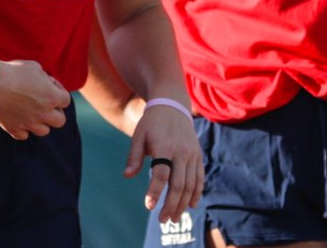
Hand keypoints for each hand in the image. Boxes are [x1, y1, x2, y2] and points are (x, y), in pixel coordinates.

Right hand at [0, 59, 71, 139]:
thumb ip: (46, 78)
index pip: (66, 100)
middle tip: (45, 104)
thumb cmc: (14, 71)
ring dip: (41, 123)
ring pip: (44, 131)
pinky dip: (23, 129)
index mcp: (52, 97)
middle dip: (55, 112)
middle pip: (60, 121)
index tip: (48, 85)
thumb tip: (48, 84)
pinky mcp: (14, 129)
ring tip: (33, 112)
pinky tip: (19, 119)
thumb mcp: (35, 67)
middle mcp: (44, 114)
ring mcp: (29, 124)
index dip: (59, 92)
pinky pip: (24, 135)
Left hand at [123, 103, 203, 223]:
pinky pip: (199, 177)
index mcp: (164, 146)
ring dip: (183, 204)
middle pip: (178, 184)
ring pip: (190, 184)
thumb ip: (133, 156)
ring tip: (174, 218)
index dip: (155, 191)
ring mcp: (191, 154)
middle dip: (171, 205)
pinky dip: (196, 192)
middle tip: (163, 220)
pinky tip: (190, 205)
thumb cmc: (152, 122)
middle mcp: (181, 151)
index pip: (161, 174)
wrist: (173, 105)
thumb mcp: (138, 135)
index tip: (149, 206)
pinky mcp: (198, 155)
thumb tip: (127, 176)